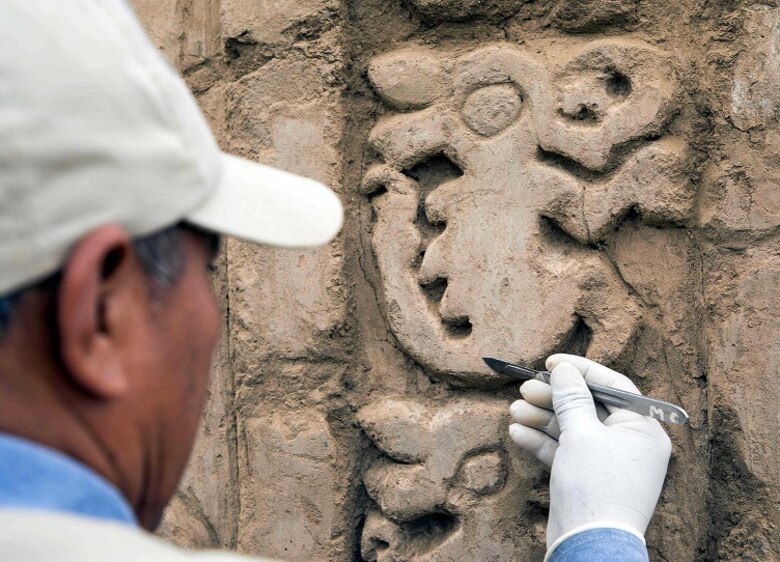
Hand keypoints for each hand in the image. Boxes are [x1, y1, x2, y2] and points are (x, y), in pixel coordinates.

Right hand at [508, 354, 671, 550]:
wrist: (588, 546)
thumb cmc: (595, 487)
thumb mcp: (581, 434)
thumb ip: (571, 398)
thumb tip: (564, 369)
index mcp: (642, 429)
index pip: (613, 386)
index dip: (582, 371)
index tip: (552, 362)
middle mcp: (628, 444)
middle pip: (588, 407)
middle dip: (553, 397)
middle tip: (526, 387)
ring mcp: (606, 462)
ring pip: (572, 429)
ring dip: (542, 418)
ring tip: (515, 410)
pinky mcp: (586, 478)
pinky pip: (564, 450)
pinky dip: (542, 441)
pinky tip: (517, 432)